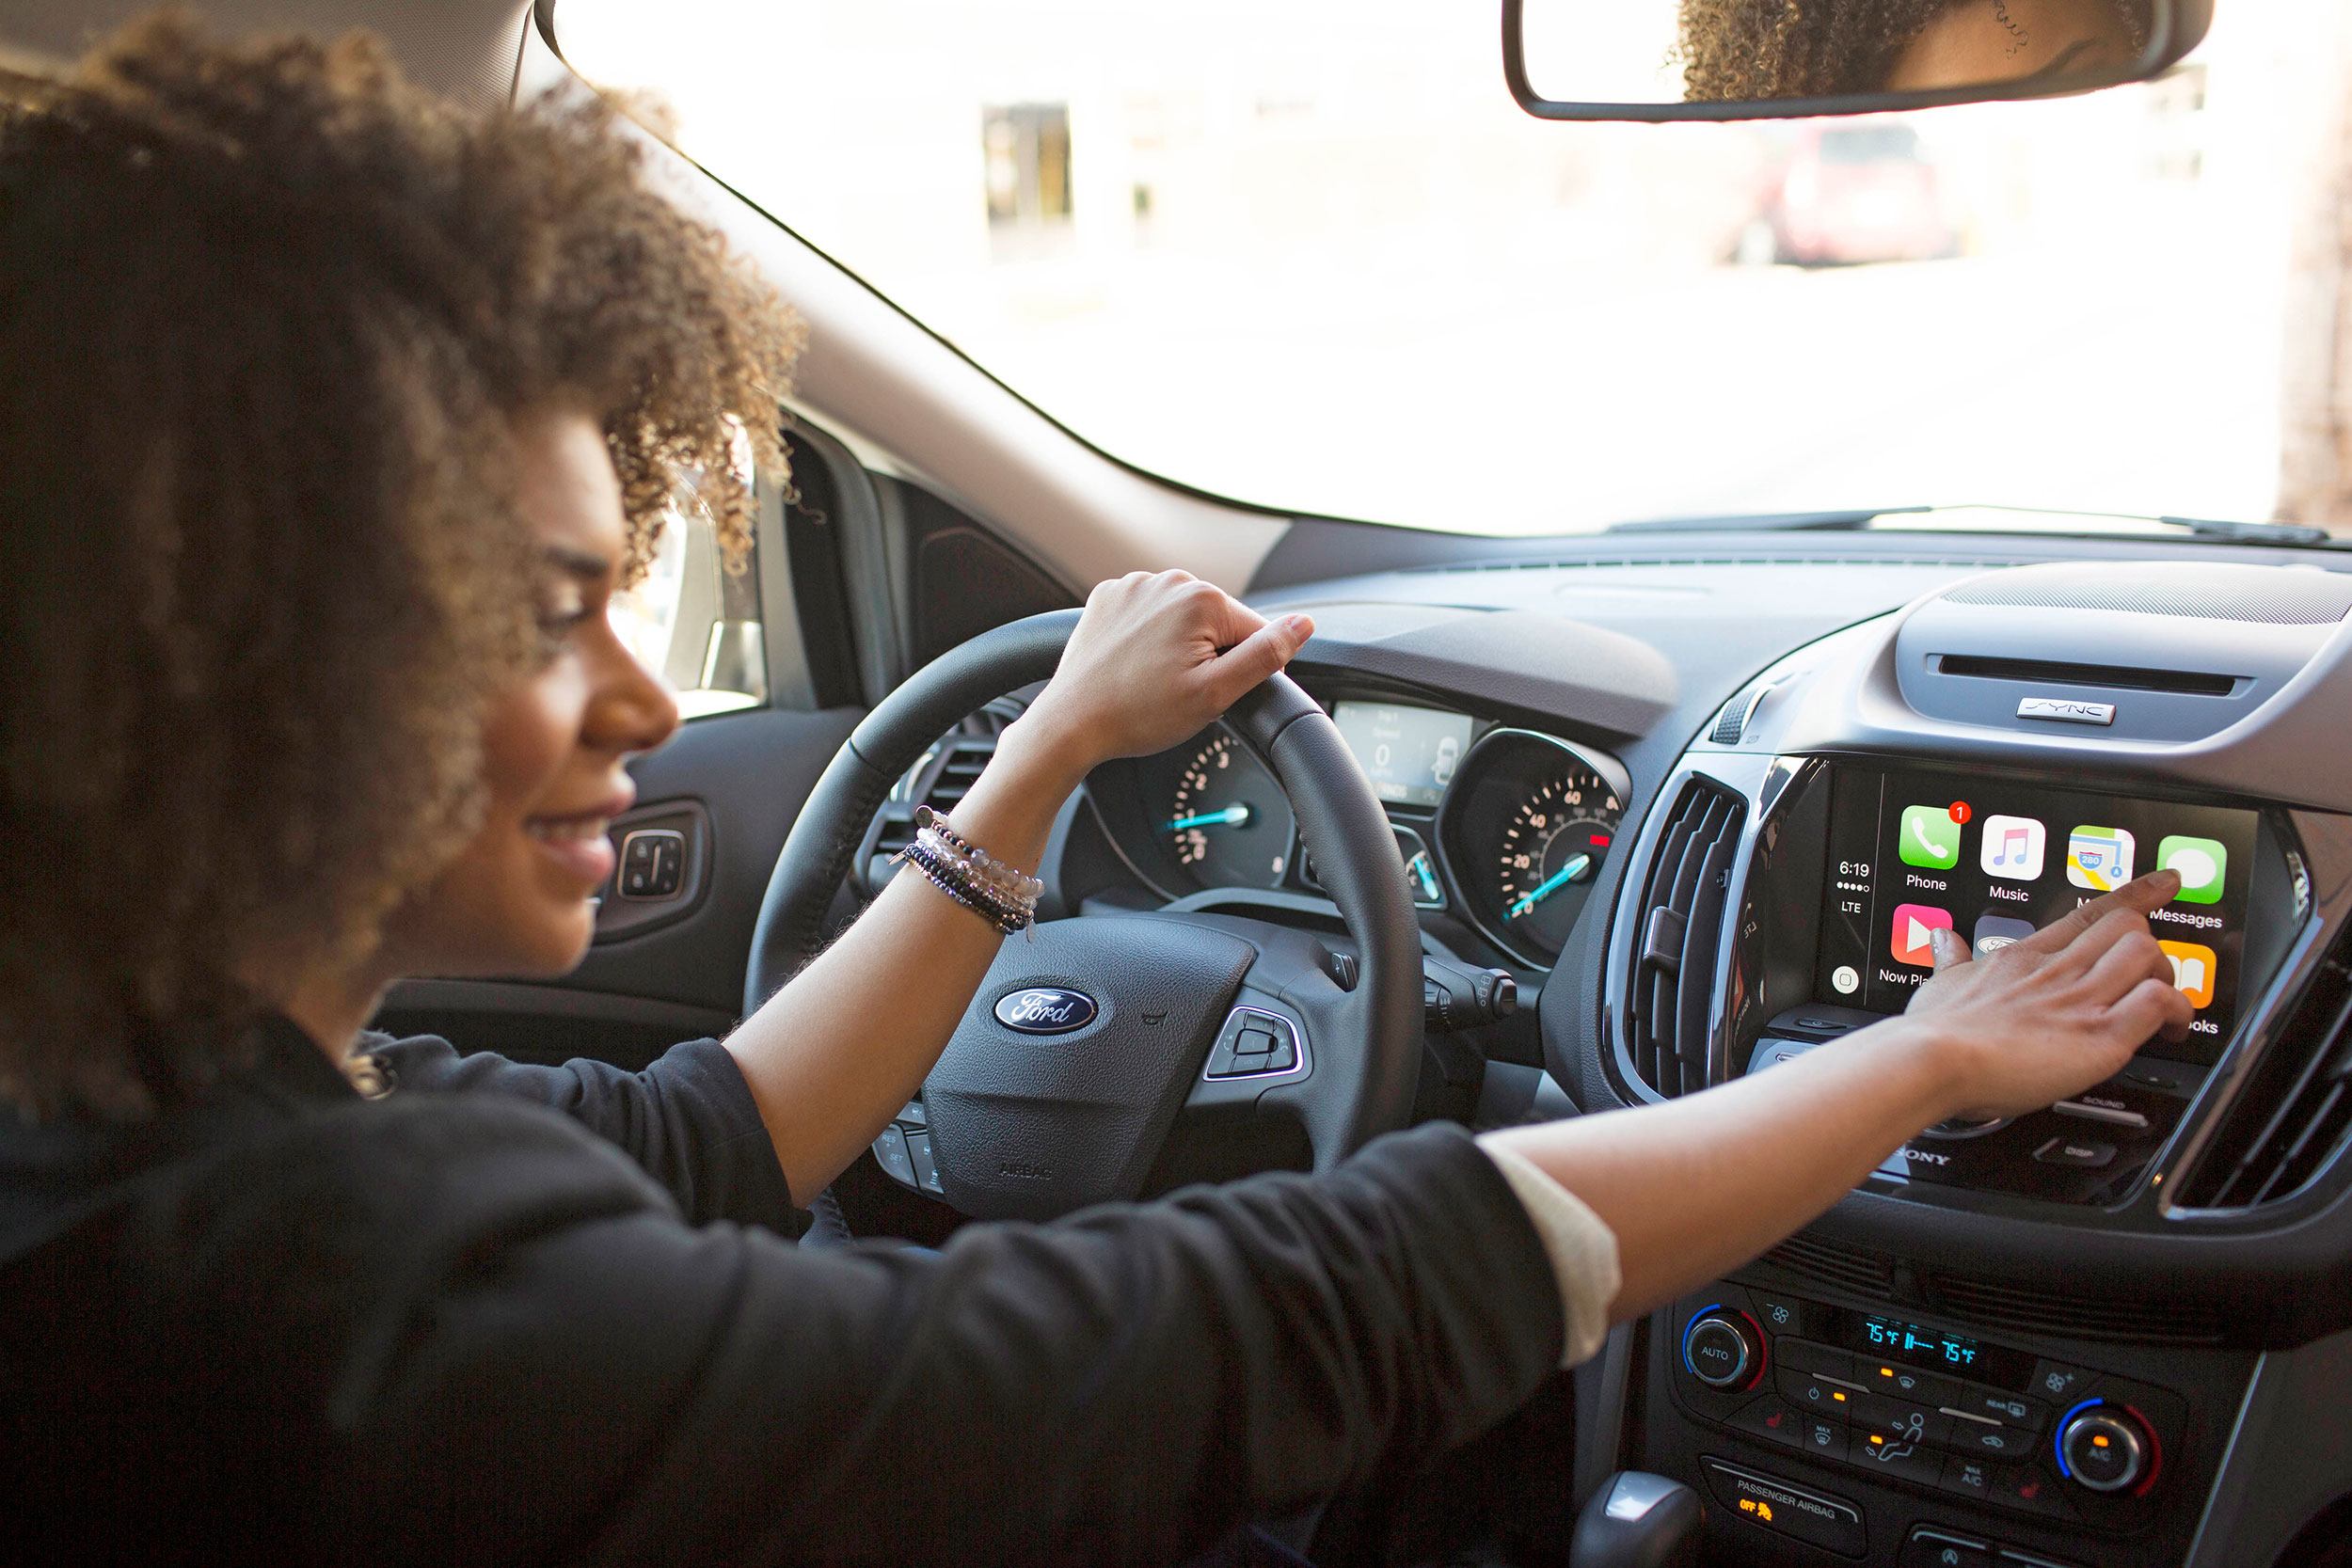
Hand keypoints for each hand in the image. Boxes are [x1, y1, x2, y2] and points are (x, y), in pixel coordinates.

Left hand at [1009, 572, 1313, 780]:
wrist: (1072, 723)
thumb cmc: (1139, 714)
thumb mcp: (1215, 693)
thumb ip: (1265, 655)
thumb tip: (1304, 625)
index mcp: (1201, 599)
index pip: (1254, 632)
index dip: (1242, 670)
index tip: (1211, 692)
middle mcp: (1168, 580)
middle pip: (1217, 624)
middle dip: (1209, 657)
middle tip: (1179, 691)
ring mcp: (1134, 586)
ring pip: (1182, 620)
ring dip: (1179, 647)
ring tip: (1151, 681)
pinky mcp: (1109, 598)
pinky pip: (1148, 616)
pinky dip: (1147, 639)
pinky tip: (1133, 666)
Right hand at [1902, 869, 2193, 1121]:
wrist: (1932, 1058)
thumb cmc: (1935, 1031)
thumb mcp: (1940, 984)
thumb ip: (1951, 958)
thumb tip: (1943, 939)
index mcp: (2027, 957)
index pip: (2090, 912)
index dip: (2137, 894)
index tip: (2166, 883)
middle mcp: (2059, 970)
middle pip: (2129, 926)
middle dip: (2151, 949)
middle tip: (2151, 979)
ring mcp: (2081, 999)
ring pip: (2149, 954)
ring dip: (2165, 979)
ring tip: (2164, 1012)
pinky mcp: (2100, 1035)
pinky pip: (2159, 1002)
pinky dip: (2175, 1011)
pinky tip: (2170, 1030)